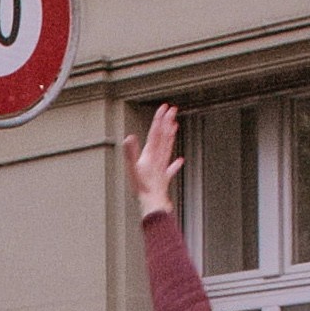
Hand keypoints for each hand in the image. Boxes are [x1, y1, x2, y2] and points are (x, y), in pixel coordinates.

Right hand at [122, 104, 181, 218]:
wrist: (153, 202)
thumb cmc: (143, 187)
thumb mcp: (133, 168)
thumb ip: (131, 152)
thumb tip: (129, 137)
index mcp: (151, 154)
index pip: (155, 133)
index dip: (159, 120)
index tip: (163, 108)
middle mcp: (159, 158)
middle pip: (164, 137)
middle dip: (168, 122)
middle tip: (173, 110)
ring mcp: (162, 167)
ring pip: (168, 148)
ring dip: (171, 136)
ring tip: (175, 126)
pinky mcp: (164, 178)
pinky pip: (171, 169)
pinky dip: (175, 164)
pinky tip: (180, 160)